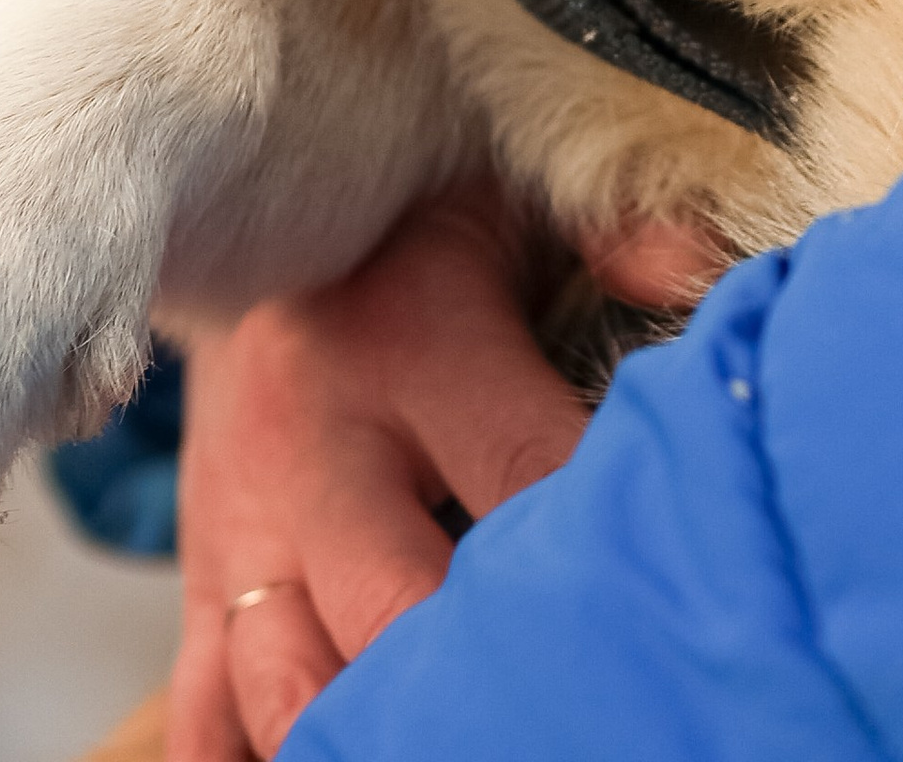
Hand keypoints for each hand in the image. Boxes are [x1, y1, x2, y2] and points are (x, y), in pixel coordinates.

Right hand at [168, 190, 721, 760]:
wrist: (249, 220)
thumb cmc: (418, 230)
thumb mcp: (514, 195)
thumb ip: (613, 229)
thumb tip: (701, 270)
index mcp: (416, 344)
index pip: (522, 465)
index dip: (594, 544)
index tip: (664, 600)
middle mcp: (320, 447)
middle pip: (392, 608)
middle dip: (473, 680)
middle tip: (562, 712)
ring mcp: (247, 530)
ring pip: (283, 682)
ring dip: (362, 738)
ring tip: (451, 744)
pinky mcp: (202, 585)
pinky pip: (201, 716)